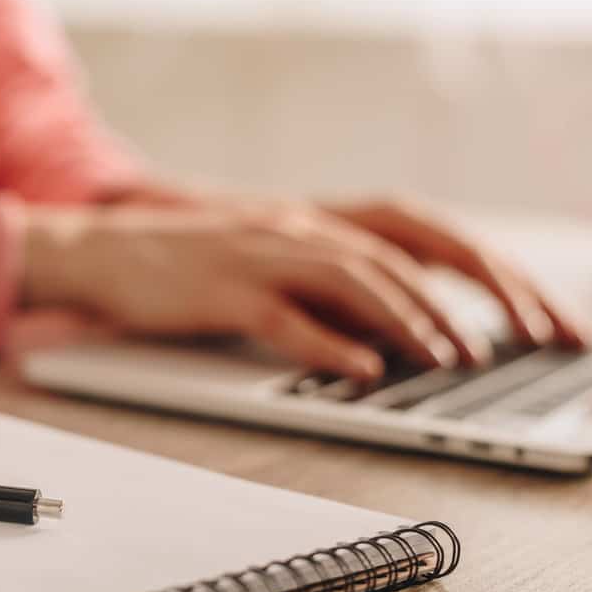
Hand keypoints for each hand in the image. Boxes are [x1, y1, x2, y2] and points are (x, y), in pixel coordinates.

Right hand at [21, 197, 591, 379]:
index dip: (454, 274)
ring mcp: (254, 257)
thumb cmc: (175, 263)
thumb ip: (309, 286)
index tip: (491, 316)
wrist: (100, 249)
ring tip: (440, 358)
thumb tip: (369, 332)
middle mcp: (288, 230)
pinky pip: (284, 319)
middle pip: (386, 260)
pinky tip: (358, 368)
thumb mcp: (253, 262)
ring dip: (402, 321)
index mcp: (301, 223)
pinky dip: (327, 345)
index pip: (398, 239)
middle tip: (478, 351)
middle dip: (443, 305)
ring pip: (348, 282)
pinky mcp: (220, 292)